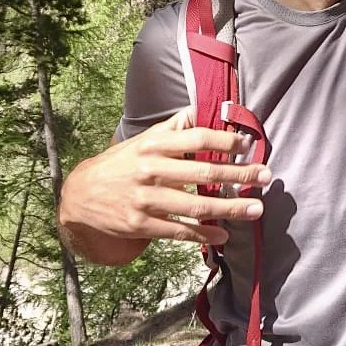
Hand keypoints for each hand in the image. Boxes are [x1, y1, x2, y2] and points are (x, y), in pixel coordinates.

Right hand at [60, 108, 271, 254]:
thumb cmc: (119, 165)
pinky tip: (224, 234)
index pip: (196, 139)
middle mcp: (150, 170)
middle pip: (203, 172)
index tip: (248, 145)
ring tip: (256, 209)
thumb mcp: (140, 141)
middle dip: (239, 175)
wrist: (80, 197)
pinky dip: (204, 234)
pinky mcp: (141, 225)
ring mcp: (145, 200)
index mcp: (153, 146)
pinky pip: (179, 231)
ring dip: (231, 208)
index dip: (225, 142)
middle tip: (265, 177)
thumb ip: (170, 129)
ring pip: (196, 205)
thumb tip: (195, 110)